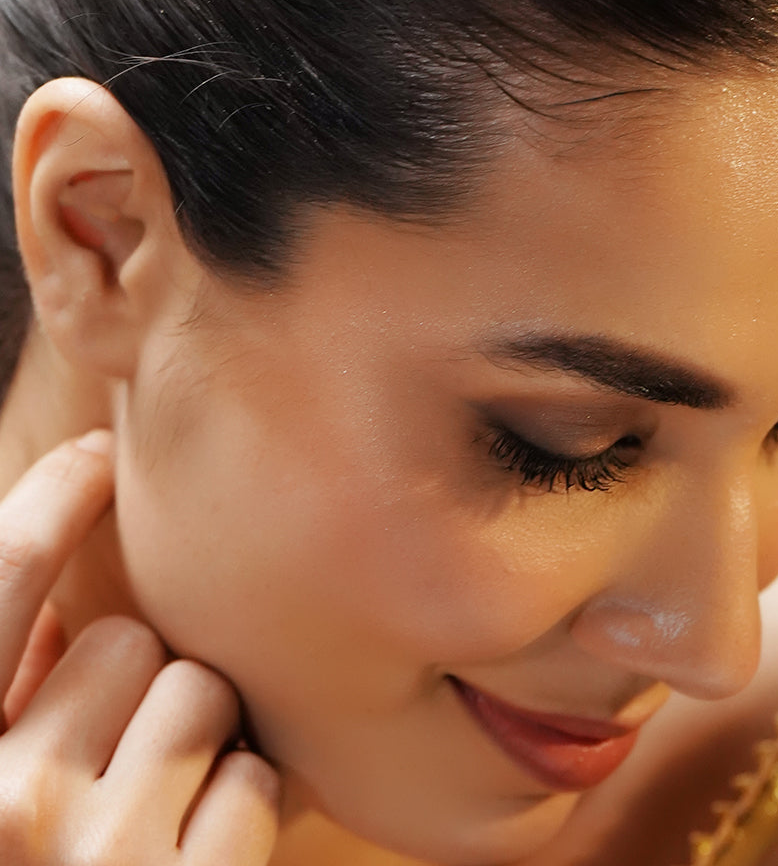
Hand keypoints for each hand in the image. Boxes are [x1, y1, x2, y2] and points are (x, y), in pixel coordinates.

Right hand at [0, 430, 279, 862]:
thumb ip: (6, 694)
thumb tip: (60, 586)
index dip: (52, 498)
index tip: (101, 453)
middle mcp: (2, 806)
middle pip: (127, 640)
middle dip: (127, 686)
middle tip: (99, 763)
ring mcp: (100, 859)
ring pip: (200, 692)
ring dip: (188, 740)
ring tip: (142, 810)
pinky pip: (251, 775)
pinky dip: (232, 806)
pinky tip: (185, 859)